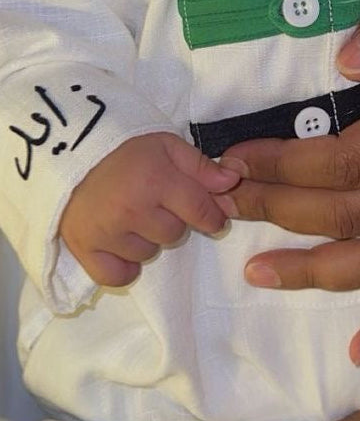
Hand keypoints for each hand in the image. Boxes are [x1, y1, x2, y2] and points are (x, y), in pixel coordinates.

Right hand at [59, 132, 242, 287]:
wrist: (65, 152)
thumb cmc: (122, 148)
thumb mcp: (166, 145)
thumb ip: (201, 166)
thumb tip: (233, 181)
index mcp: (156, 180)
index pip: (203, 212)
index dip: (212, 215)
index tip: (208, 213)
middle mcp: (133, 210)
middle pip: (174, 234)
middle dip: (171, 220)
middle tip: (154, 202)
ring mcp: (107, 233)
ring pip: (148, 253)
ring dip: (146, 239)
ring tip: (130, 215)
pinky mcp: (85, 249)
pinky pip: (119, 275)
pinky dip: (124, 264)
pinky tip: (120, 243)